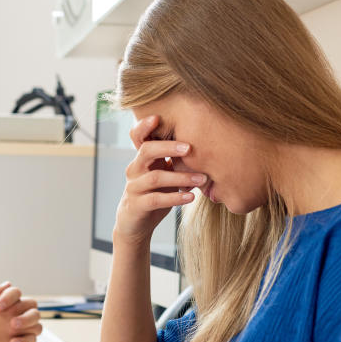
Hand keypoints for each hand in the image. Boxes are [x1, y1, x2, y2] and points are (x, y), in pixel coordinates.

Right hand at [112, 115, 202, 246]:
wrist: (135, 225)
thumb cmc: (154, 194)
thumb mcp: (163, 175)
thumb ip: (175, 162)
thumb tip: (206, 148)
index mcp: (142, 159)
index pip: (137, 136)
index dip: (144, 125)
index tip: (158, 117)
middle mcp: (135, 169)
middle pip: (146, 150)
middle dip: (168, 147)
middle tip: (190, 147)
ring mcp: (134, 187)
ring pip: (156, 177)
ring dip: (181, 177)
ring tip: (201, 179)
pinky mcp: (137, 206)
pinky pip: (156, 199)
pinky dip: (175, 198)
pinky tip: (191, 198)